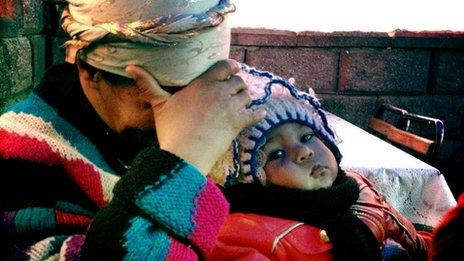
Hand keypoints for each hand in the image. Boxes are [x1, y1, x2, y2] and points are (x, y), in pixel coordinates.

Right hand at [126, 60, 265, 174]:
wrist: (184, 154)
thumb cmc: (171, 129)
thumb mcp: (159, 104)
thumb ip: (148, 83)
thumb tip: (129, 66)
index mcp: (203, 83)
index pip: (225, 66)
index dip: (231, 67)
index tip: (232, 70)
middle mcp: (220, 91)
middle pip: (239, 81)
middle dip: (238, 85)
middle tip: (235, 90)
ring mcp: (231, 107)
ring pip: (247, 95)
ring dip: (246, 98)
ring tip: (241, 103)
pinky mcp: (239, 123)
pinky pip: (256, 114)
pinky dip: (259, 113)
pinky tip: (259, 113)